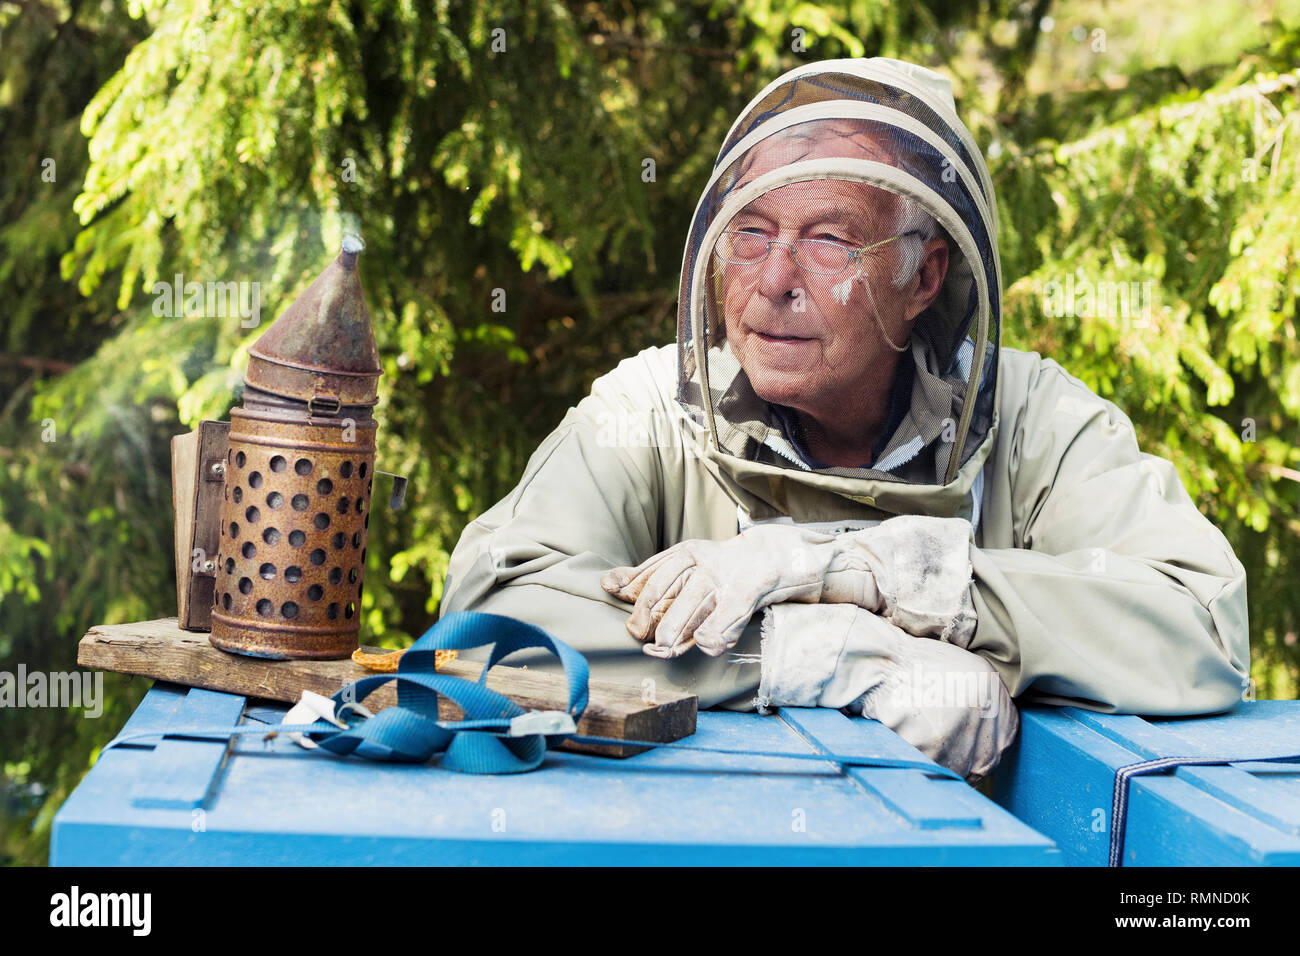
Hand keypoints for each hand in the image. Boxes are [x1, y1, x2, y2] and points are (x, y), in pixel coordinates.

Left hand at [601, 524, 883, 658]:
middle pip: (667, 587)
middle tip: (639, 635)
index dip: (636, 593)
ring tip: (661, 646)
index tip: (624, 608)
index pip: (654, 573)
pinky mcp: (744, 596)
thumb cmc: (717, 567)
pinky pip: (726, 618)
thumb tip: (607, 583)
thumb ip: (646, 575)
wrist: (770, 559)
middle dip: (648, 614)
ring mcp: (725, 579)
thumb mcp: (682, 564)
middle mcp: (705, 562)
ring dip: (675, 630)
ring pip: (693, 603)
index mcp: (687, 551)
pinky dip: (713, 635)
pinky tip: (704, 645)